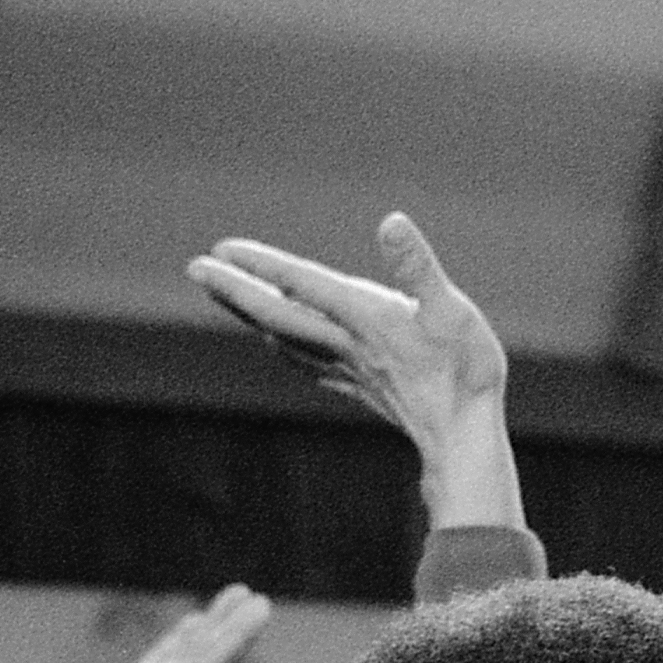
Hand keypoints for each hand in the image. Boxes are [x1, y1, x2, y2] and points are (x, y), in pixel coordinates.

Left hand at [46, 585, 271, 662]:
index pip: (164, 660)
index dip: (180, 638)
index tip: (196, 618)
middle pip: (197, 648)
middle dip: (216, 622)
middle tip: (238, 595)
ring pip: (216, 647)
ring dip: (236, 621)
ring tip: (257, 598)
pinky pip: (223, 652)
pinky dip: (242, 629)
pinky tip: (261, 607)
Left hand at [187, 214, 503, 456]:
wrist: (467, 440)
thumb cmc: (467, 372)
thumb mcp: (452, 309)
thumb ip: (417, 267)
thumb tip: (391, 223)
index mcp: (366, 318)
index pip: (302, 285)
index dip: (262, 265)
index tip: (220, 249)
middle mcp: (348, 343)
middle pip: (278, 315)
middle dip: (235, 290)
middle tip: (195, 268)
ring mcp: (351, 368)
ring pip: (288, 337)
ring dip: (252, 314)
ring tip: (224, 294)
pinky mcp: (363, 386)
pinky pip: (309, 362)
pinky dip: (285, 346)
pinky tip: (277, 343)